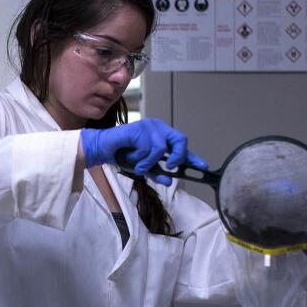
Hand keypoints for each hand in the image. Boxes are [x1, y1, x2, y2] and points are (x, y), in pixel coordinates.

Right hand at [79, 119, 207, 185]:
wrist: (103, 149)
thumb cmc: (123, 155)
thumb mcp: (143, 168)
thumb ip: (157, 173)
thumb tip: (170, 180)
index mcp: (161, 136)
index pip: (181, 146)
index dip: (192, 157)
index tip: (202, 167)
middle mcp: (157, 128)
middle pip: (180, 140)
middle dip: (177, 156)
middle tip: (170, 166)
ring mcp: (149, 126)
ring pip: (161, 148)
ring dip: (149, 162)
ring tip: (138, 164)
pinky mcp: (139, 128)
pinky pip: (148, 148)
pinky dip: (141, 159)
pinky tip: (132, 158)